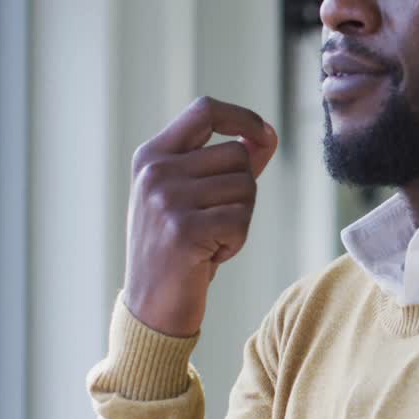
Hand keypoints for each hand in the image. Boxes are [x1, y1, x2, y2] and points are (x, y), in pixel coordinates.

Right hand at [122, 96, 278, 337]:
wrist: (150, 308)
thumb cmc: (179, 250)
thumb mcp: (194, 198)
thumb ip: (228, 165)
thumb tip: (267, 135)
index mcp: (152, 156)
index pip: (204, 110)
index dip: (243, 117)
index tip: (264, 134)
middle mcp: (155, 172)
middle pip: (238, 154)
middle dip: (244, 190)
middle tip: (218, 222)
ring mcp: (166, 199)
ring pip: (245, 187)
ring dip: (240, 219)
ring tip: (210, 240)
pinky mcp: (183, 230)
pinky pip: (241, 220)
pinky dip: (235, 242)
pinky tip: (209, 257)